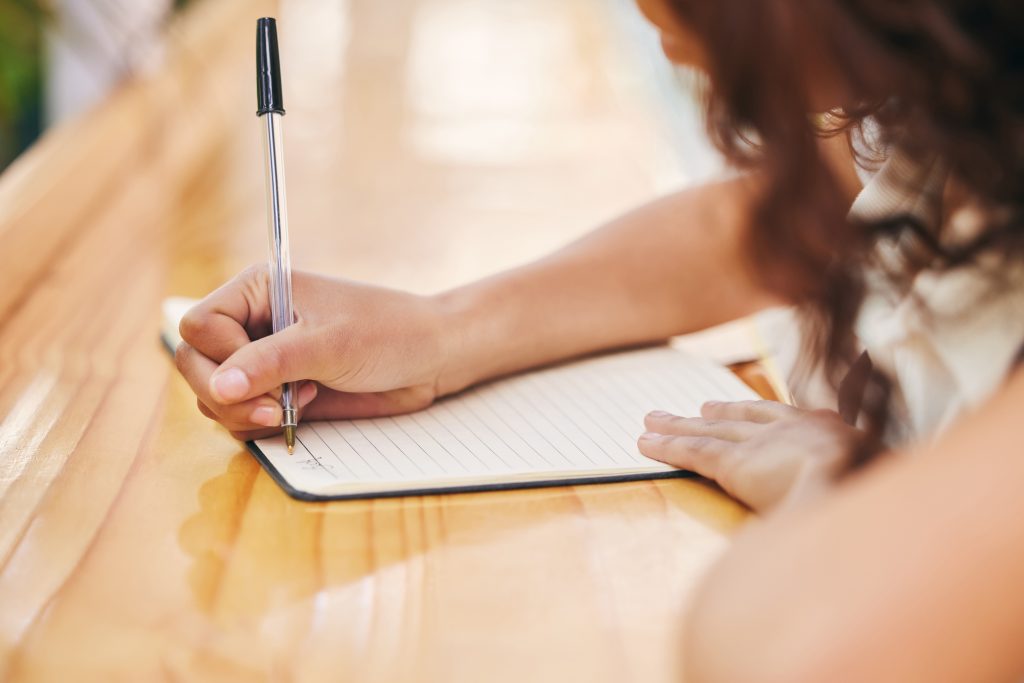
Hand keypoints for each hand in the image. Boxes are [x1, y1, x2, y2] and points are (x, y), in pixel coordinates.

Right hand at [174, 265, 452, 440]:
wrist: (429, 359)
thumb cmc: (386, 334)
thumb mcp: (328, 344)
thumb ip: (270, 364)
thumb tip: (219, 388)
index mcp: (256, 291)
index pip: (198, 326)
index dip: (222, 356)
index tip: (269, 369)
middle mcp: (250, 324)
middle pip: (194, 365)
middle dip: (227, 395)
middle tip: (273, 407)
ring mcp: (261, 361)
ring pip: (213, 397)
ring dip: (244, 413)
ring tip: (295, 405)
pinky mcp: (275, 393)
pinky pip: (239, 417)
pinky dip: (258, 425)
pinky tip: (299, 413)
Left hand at [637, 400, 862, 511]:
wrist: (850, 481)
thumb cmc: (876, 486)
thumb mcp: (879, 473)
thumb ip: (861, 476)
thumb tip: (856, 489)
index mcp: (824, 429)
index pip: (783, 416)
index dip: (760, 412)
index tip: (747, 407)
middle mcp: (786, 428)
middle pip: (740, 417)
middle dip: (715, 412)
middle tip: (696, 407)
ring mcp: (758, 443)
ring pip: (709, 431)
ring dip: (678, 425)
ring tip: (653, 420)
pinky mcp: (732, 463)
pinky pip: (692, 453)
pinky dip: (666, 446)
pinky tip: (645, 442)